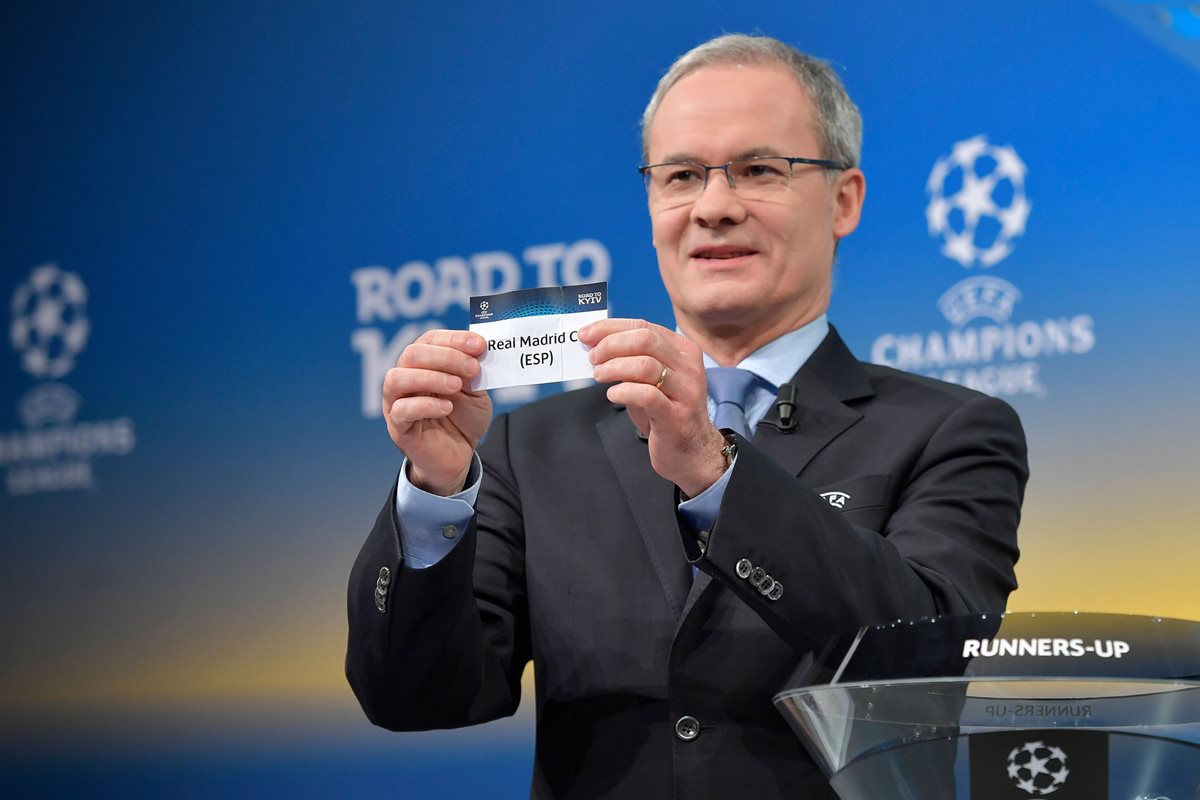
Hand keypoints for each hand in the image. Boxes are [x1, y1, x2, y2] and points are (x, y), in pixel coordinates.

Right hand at [382, 330, 491, 495]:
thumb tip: (476, 347)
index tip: (478, 345)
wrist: (460, 454)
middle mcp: (405, 378)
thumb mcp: (475, 391)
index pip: (429, 340)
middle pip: (411, 354)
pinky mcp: (398, 428)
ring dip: (430, 377)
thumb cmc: (463, 418)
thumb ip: (472, 371)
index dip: (454, 338)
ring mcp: (397, 403)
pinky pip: (401, 410)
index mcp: (423, 364)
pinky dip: (425, 405)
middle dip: (445, 357)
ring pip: (396, 378)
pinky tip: (446, 408)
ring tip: (456, 386)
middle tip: (472, 368)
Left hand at [579, 318, 726, 496]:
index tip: (586, 334)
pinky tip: (613, 395)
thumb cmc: (667, 413)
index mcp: (683, 350)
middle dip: (611, 345)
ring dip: (614, 367)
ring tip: (599, 375)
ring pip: (646, 365)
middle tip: (593, 358)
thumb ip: (632, 360)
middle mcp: (688, 367)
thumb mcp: (652, 380)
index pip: (643, 326)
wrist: (693, 451)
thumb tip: (596, 345)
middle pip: (645, 340)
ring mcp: (685, 391)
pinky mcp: (676, 416)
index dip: (610, 328)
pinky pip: (646, 395)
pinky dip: (624, 391)